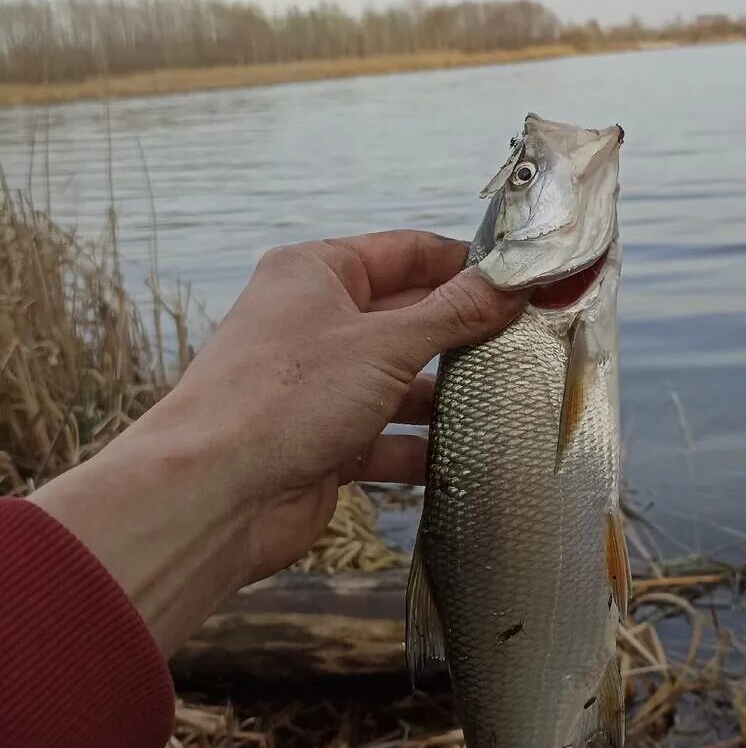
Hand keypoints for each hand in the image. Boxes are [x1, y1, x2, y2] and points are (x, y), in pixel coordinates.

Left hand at [31, 232, 524, 654]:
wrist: (213, 495)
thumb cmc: (283, 398)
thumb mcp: (384, 345)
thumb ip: (454, 314)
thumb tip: (511, 283)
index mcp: (317, 273)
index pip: (407, 253)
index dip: (464, 265)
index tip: (523, 281)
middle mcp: (315, 322)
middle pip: (408, 318)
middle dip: (464, 334)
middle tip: (531, 343)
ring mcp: (319, 386)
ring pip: (401, 382)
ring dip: (447, 397)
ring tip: (510, 401)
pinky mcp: (324, 443)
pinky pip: (387, 438)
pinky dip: (423, 449)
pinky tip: (469, 459)